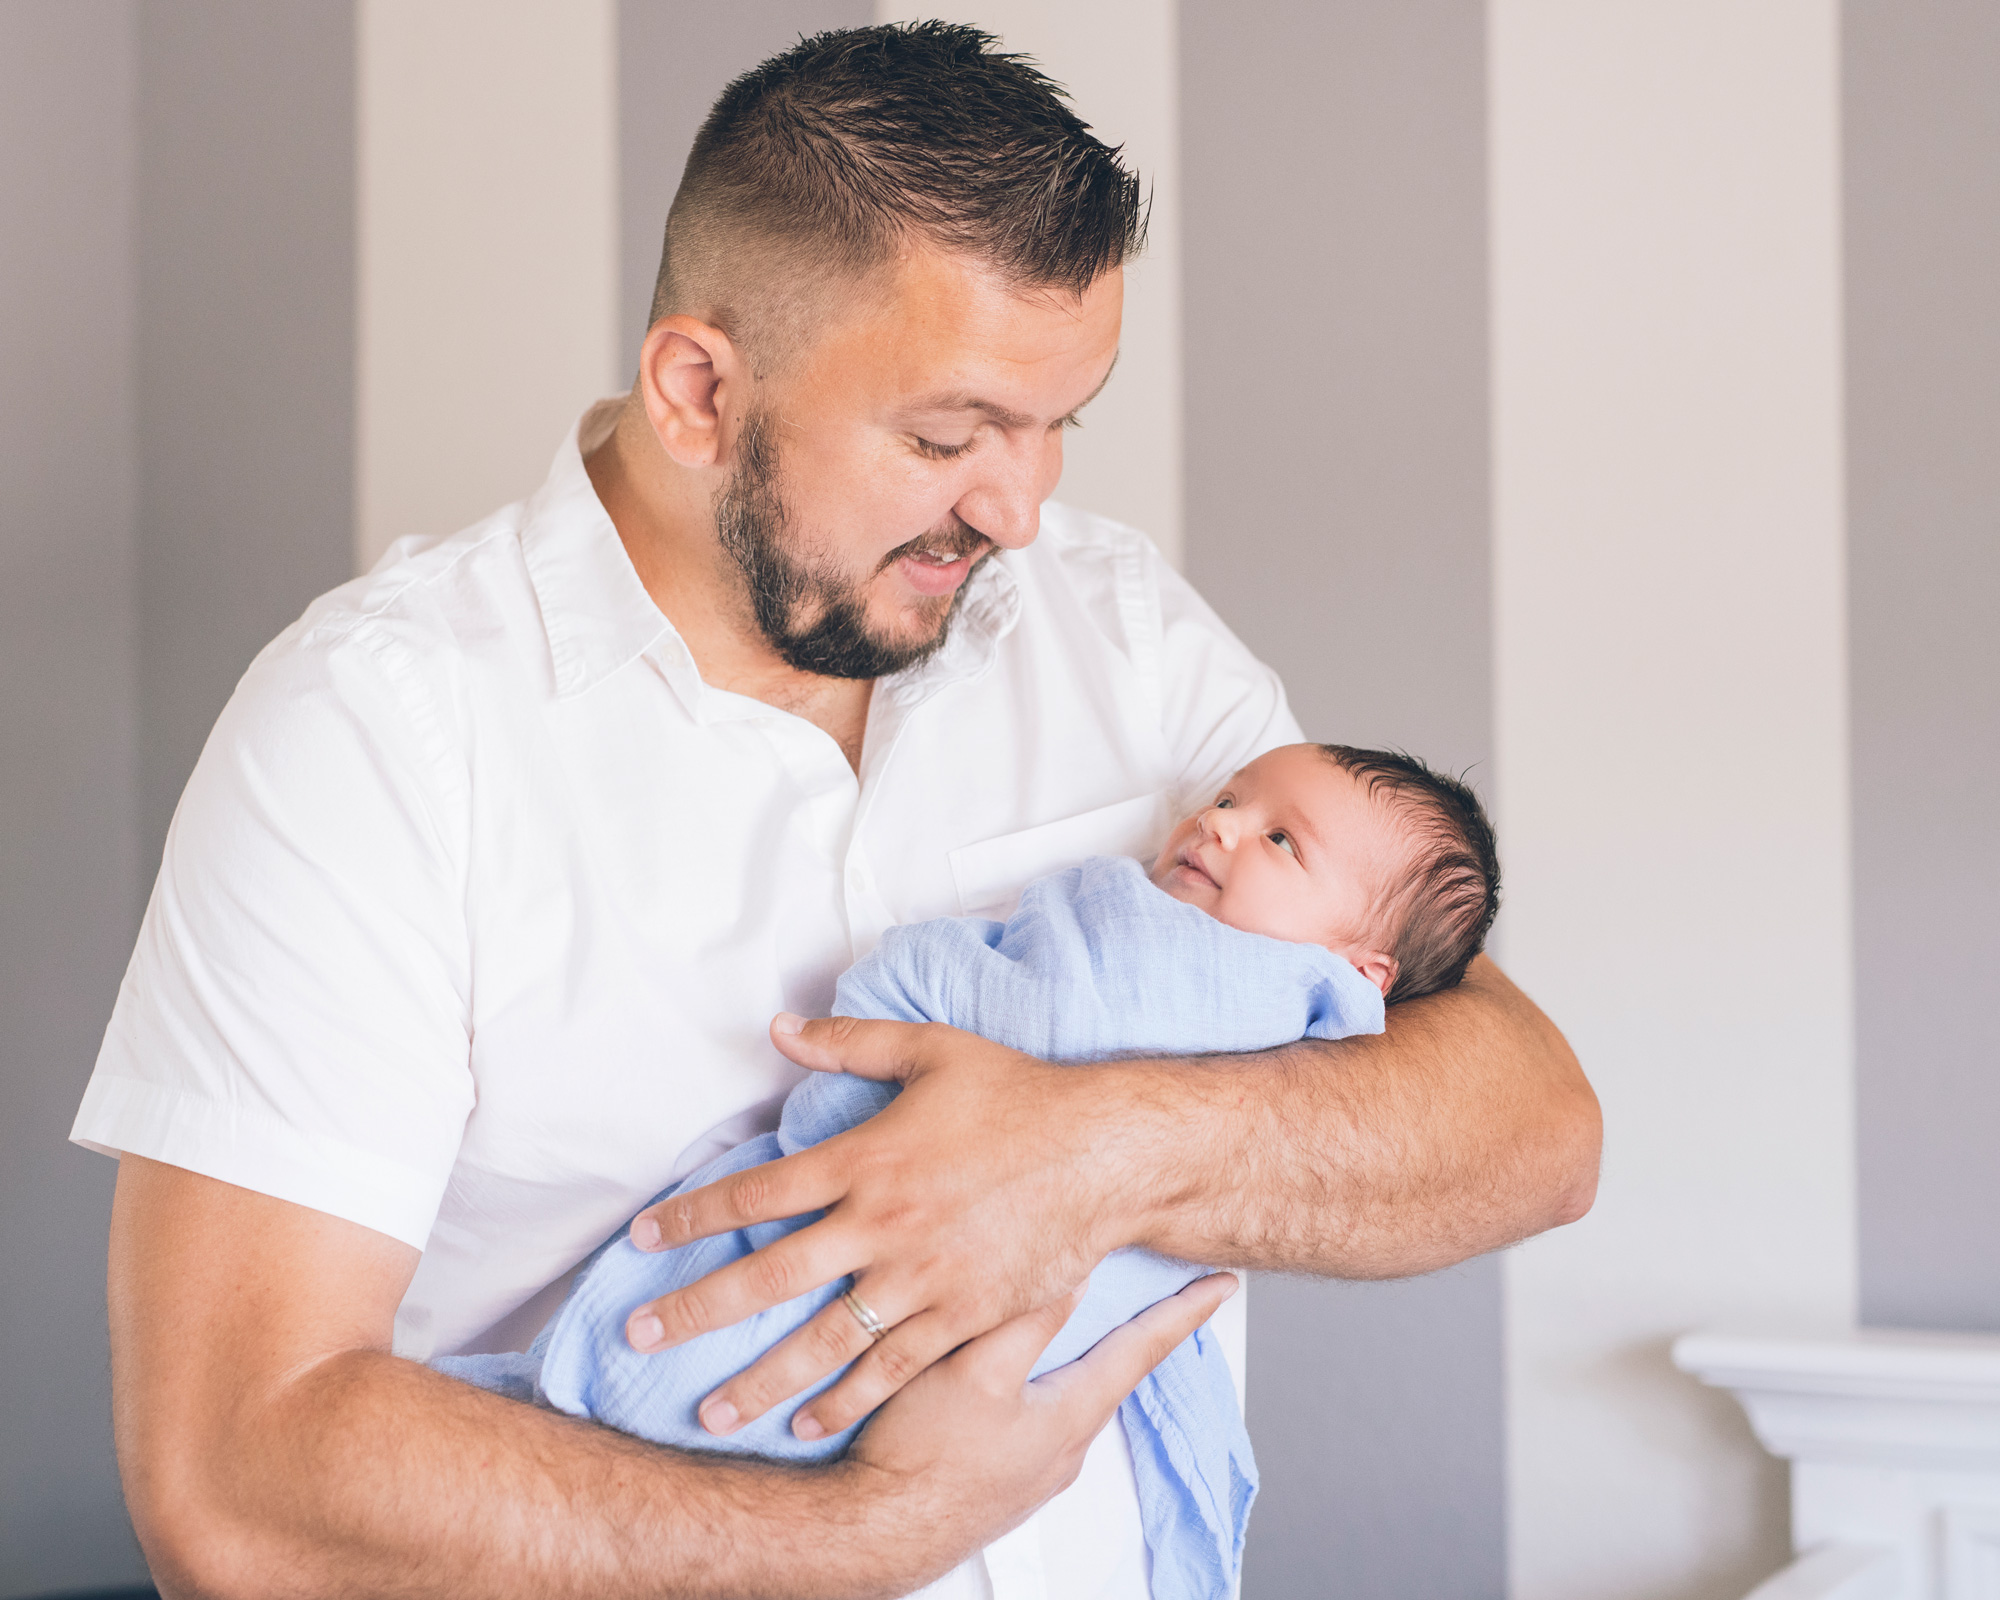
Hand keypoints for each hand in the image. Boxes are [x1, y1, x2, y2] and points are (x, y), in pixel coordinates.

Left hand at [624, 1016, 1148, 1441]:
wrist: (1105, 1154)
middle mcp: (880, 1226)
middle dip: (695, 1311)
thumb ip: (851, 1044)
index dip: (691, 1217)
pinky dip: (845, 1400)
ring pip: (821, 1342)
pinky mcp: (961, 1317)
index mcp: (866, 1159)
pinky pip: (890, 1369)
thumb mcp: (933, 1050)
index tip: (642, 1239)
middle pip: (768, 1277)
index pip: (755, 1194)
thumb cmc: (1021, 1096)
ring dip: (758, 1380)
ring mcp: (920, 1280)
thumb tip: (780, 1028)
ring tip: (708, 1413)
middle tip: (639, 1336)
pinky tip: (806, 1423)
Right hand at [843, 1273, 1239, 1579]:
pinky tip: (1017, 1377)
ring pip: (1072, 1395)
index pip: (1145, 1349)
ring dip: (1085, 1358)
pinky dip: (1044, 1386)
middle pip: (1114, 1373)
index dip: (1185, 1312)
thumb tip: (1076, 1271)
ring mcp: (1034, 1468)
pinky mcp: (1001, 1478)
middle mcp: (1064, 1447)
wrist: (874, 1531)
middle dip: (1139, 1332)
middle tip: (1162, 1294)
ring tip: (1087, 1324)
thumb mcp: (978, 1369)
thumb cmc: (923, 1454)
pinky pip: (1038, 1419)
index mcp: (1071, 1414)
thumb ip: (1030, 1319)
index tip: (1222, 1287)